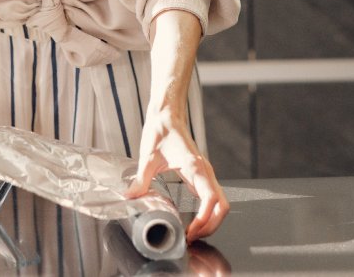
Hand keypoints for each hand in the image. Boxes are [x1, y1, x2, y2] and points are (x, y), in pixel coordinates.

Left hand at [124, 106, 228, 241]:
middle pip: (222, 206)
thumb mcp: (148, 157)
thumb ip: (141, 179)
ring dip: (211, 221)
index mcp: (195, 167)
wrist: (168, 115)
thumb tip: (131, 197)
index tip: (191, 232)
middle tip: (192, 237)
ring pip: (221, 203)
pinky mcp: (201, 175)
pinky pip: (212, 197)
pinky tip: (194, 220)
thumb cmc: (161, 131)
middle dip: (211, 226)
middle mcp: (205, 171)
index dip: (205, 219)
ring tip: (193, 233)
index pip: (211, 199)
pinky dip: (208, 212)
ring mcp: (205, 174)